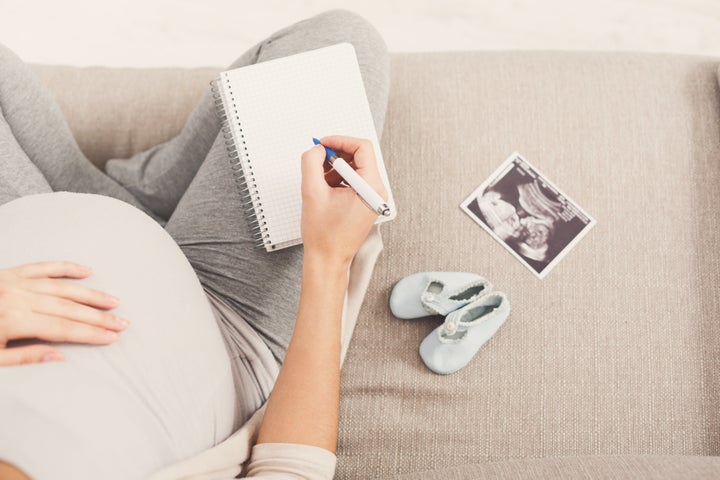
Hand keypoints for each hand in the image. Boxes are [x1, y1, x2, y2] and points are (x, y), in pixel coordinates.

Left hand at [0, 262, 127, 365]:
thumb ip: (22, 358)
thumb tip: (57, 357)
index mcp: (12, 321)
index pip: (62, 329)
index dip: (90, 333)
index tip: (110, 337)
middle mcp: (16, 298)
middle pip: (68, 308)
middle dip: (98, 317)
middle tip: (121, 322)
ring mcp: (14, 282)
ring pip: (62, 287)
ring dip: (90, 294)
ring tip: (112, 301)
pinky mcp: (10, 273)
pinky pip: (43, 266)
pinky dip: (66, 267)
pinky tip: (85, 271)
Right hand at [300, 135, 387, 265]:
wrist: (328, 259)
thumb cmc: (323, 235)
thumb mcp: (311, 191)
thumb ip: (311, 162)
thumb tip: (317, 149)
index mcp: (371, 187)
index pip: (362, 148)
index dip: (340, 141)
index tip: (323, 144)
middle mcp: (378, 192)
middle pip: (360, 157)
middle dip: (336, 155)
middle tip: (317, 160)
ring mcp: (374, 198)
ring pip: (356, 168)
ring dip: (335, 168)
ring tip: (319, 182)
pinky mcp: (367, 203)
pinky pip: (355, 181)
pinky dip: (339, 179)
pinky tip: (325, 190)